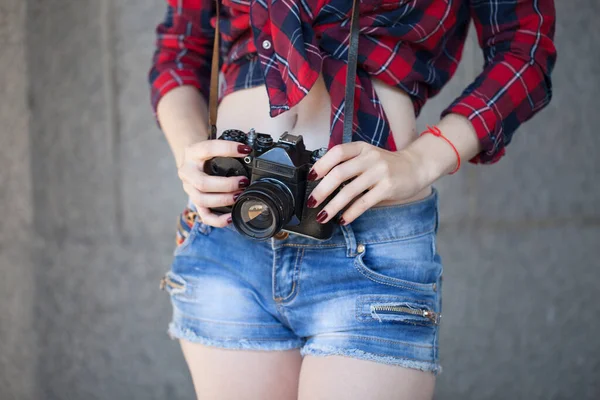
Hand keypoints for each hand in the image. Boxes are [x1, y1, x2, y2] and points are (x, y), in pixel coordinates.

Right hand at [177, 140, 252, 226]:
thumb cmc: (205, 154)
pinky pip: (205, 216)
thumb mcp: (211, 147)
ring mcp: (189, 189)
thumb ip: (226, 150)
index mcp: (192, 153)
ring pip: (202, 200)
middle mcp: (187, 172)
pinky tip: (231, 217)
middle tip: (243, 182)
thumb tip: (249, 151)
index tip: (245, 151)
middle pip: (202, 183)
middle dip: (226, 185)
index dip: (227, 149)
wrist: (190, 160)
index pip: (208, 149)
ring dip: (223, 200)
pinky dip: (219, 219)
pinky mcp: (195, 202)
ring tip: (239, 196)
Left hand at [306, 142, 428, 224]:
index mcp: (361, 148)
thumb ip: (349, 164)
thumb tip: (322, 182)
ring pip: (350, 190)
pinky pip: (364, 202)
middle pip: (340, 173)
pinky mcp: (388, 187)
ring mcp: (380, 172)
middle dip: (322, 189)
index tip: (310, 177)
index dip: (322, 164)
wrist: (417, 166)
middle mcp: (370, 157)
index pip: (337, 152)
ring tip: (323, 216)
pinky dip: (351, 212)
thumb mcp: (368, 156)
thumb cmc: (387, 164)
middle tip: (312, 201)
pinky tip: (343, 220)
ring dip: (333, 206)